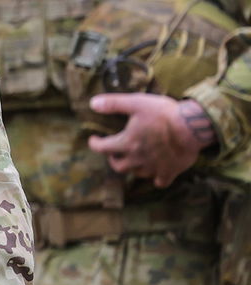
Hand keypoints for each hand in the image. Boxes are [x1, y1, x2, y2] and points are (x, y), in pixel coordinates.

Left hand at [87, 92, 212, 187]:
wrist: (192, 127)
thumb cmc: (163, 113)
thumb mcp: (135, 102)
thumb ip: (113, 104)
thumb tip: (92, 103)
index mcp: (127, 143)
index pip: (102, 148)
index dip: (95, 144)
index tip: (94, 139)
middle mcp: (137, 159)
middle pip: (118, 166)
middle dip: (113, 159)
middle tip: (114, 152)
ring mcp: (154, 167)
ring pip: (137, 174)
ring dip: (132, 167)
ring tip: (134, 159)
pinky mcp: (170, 172)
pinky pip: (159, 182)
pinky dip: (155, 178)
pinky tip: (156, 173)